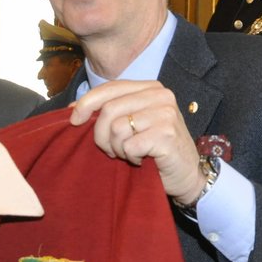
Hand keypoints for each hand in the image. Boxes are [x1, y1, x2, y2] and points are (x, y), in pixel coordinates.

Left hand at [70, 80, 206, 204]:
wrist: (187, 174)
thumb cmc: (156, 149)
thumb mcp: (134, 123)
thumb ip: (111, 111)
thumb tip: (74, 109)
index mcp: (151, 88)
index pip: (110, 88)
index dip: (87, 102)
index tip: (74, 120)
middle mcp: (160, 96)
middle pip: (109, 109)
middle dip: (101, 135)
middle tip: (111, 150)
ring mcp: (165, 114)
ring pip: (117, 128)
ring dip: (116, 148)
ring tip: (129, 154)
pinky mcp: (167, 135)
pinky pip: (129, 146)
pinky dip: (130, 157)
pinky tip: (142, 159)